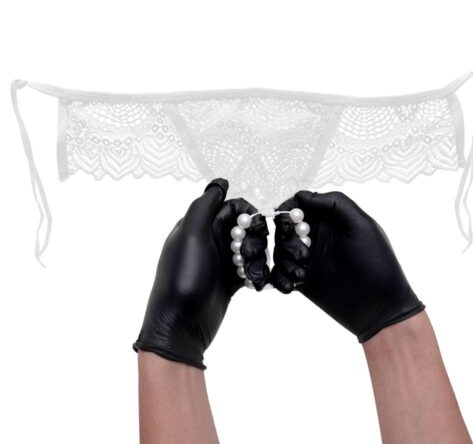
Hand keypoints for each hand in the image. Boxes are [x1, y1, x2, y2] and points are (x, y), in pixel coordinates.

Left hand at [134, 178, 269, 368]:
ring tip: (251, 273)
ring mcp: (220, 262)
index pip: (230, 205)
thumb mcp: (190, 236)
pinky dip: (255, 274)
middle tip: (250, 254)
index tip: (257, 225)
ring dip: (256, 258)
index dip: (247, 212)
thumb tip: (220, 181)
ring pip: (249, 248)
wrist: (181, 326)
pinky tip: (254, 283)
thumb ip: (204, 206)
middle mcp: (210, 240)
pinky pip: (250, 269)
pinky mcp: (228, 281)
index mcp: (198, 226)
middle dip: (254, 237)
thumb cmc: (184, 277)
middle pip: (243, 226)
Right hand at [270, 190, 424, 341]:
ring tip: (302, 273)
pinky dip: (280, 278)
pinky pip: (279, 274)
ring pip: (279, 250)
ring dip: (285, 260)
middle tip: (302, 253)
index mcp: (330, 220)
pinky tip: (293, 285)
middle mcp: (316, 237)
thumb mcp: (362, 226)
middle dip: (285, 237)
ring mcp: (307, 259)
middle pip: (284, 227)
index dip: (289, 209)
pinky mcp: (301, 281)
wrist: (380, 309)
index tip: (289, 221)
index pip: (299, 204)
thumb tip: (302, 195)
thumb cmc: (378, 264)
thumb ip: (335, 203)